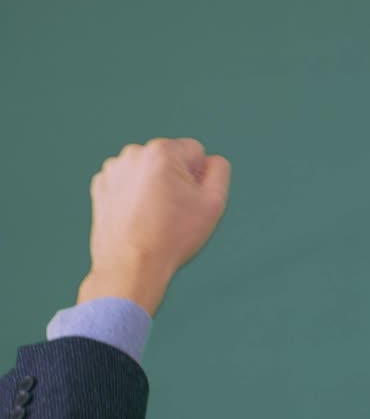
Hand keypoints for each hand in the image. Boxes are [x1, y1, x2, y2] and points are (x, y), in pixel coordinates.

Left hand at [78, 138, 230, 315]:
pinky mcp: (100, 186)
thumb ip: (219, 170)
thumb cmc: (173, 236)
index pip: (196, 151)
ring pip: (149, 171)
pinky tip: (138, 218)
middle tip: (173, 212)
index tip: (190, 201)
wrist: (130, 266)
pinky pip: (128, 183)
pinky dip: (135, 196)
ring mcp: (113, 170)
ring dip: (155, 186)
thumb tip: (210, 160)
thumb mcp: (213, 203)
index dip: (199, 177)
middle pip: (170, 159)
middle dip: (175, 180)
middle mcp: (133, 153)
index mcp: (162, 152)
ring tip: (154, 217)